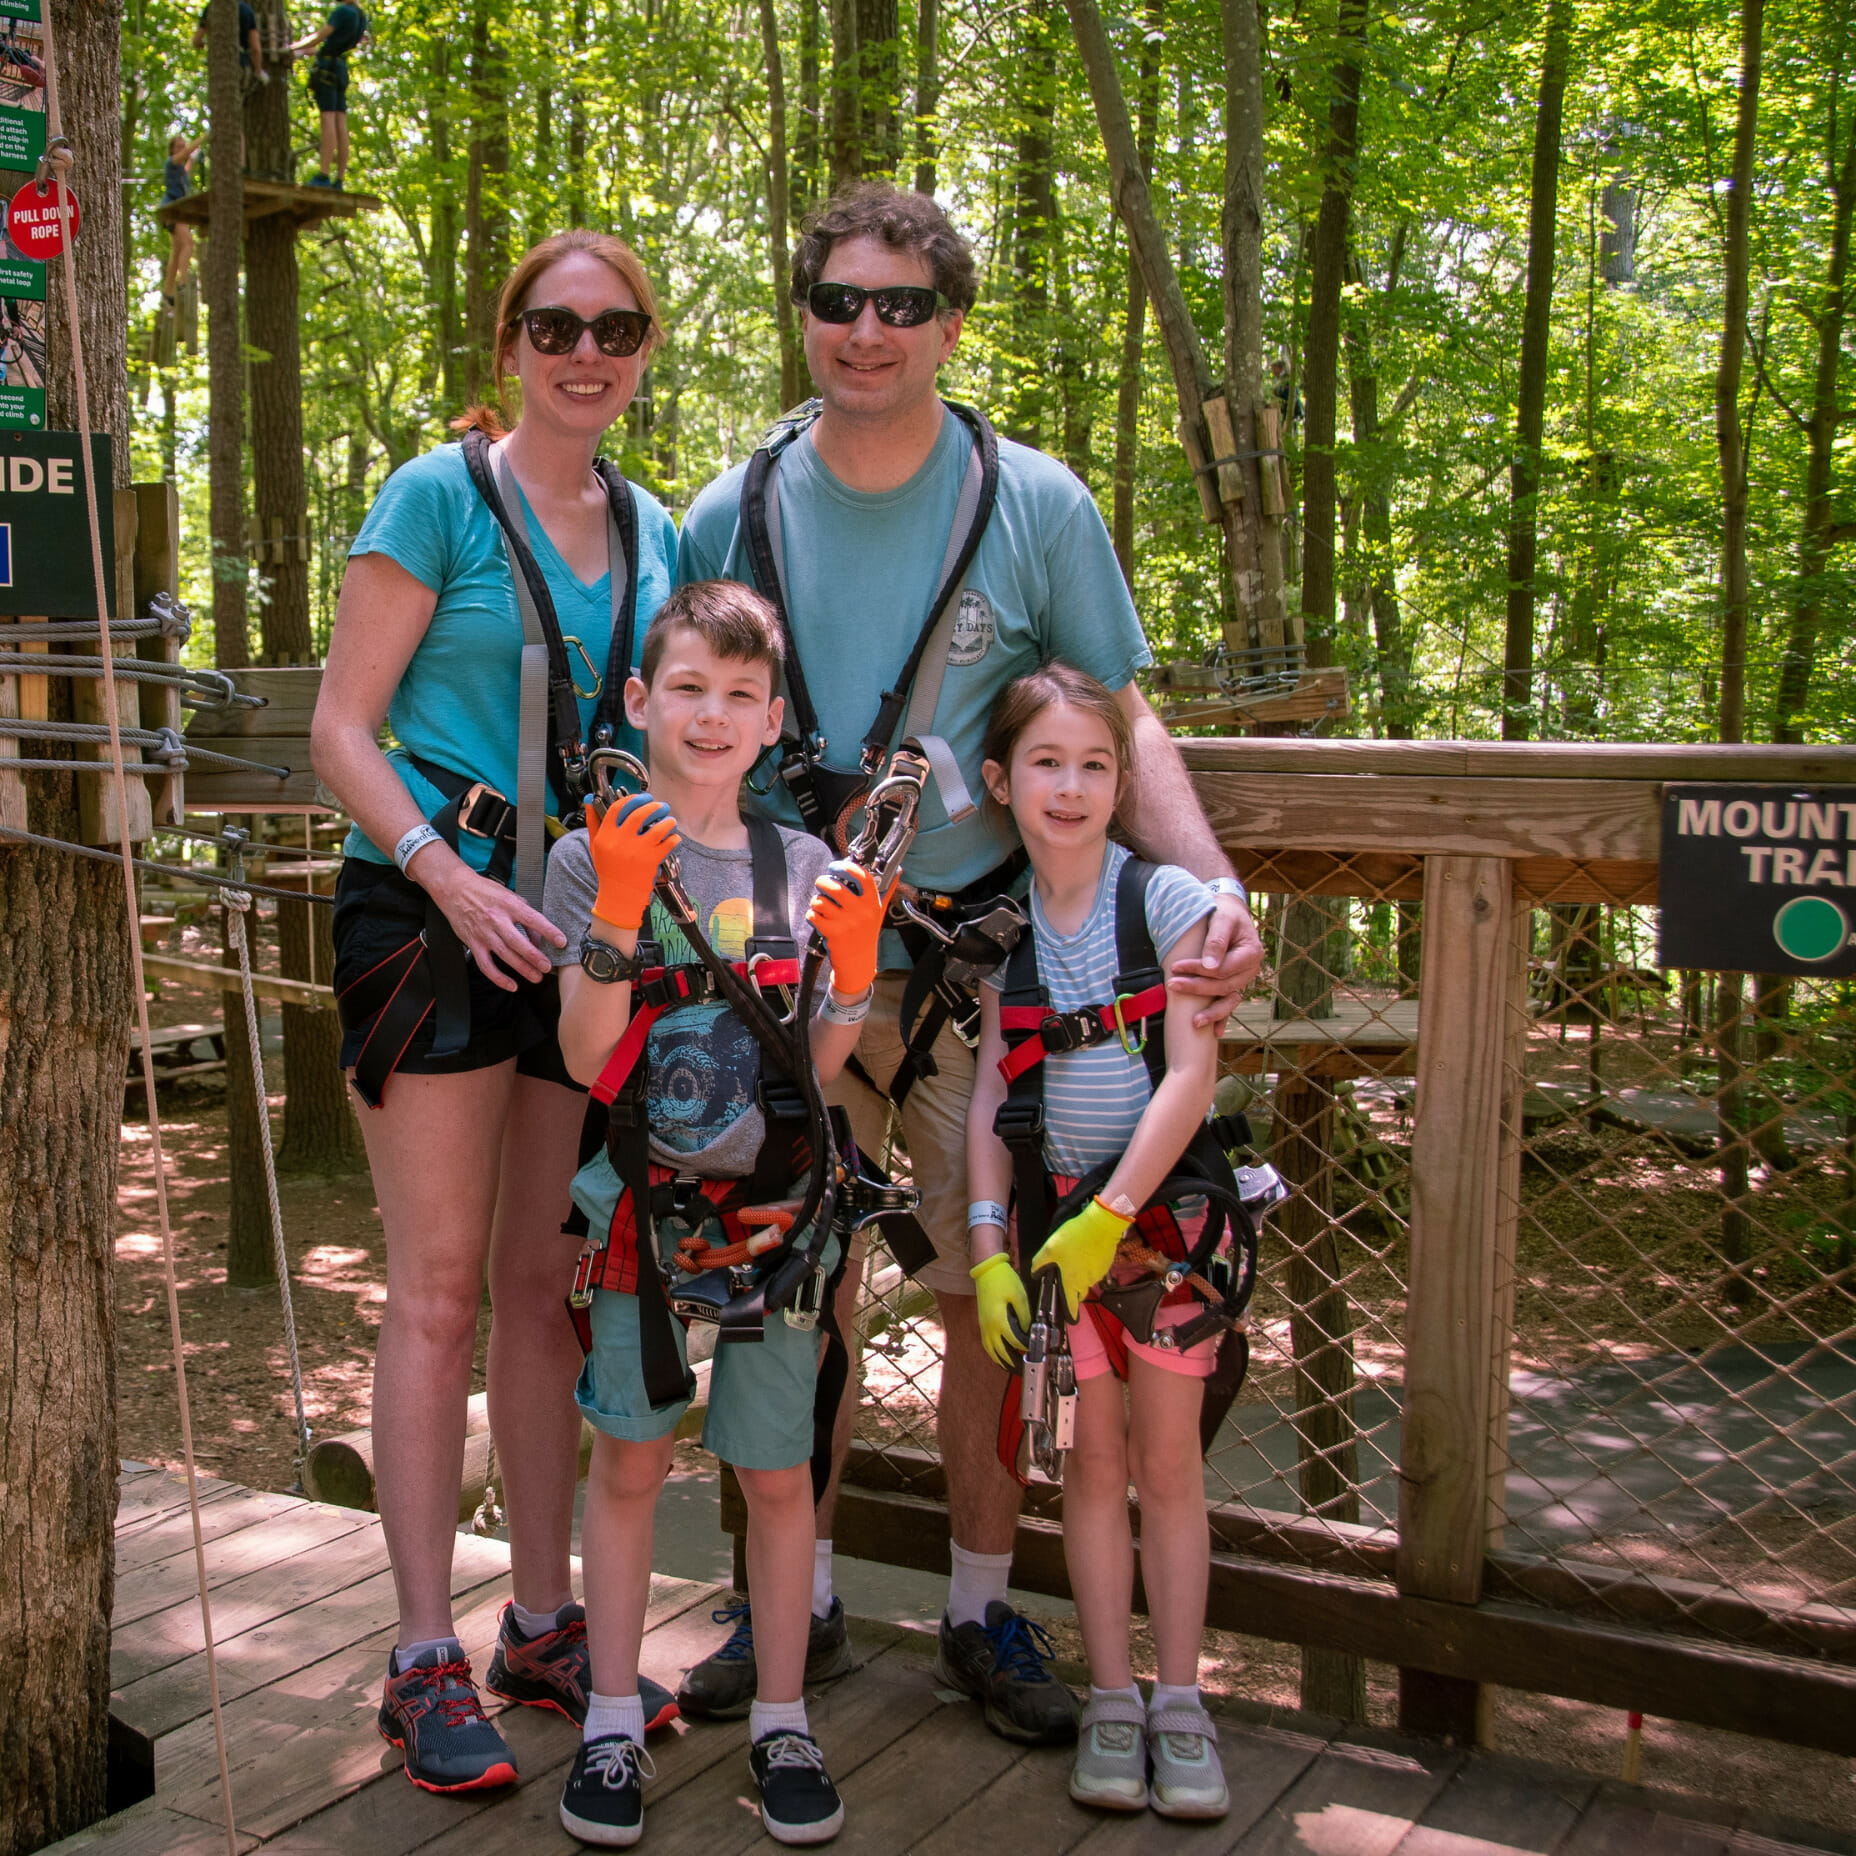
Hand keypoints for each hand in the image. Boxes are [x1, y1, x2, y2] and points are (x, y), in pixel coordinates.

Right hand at [420, 856, 564, 988]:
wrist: (455, 889)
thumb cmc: (485, 891)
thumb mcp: (510, 897)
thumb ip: (526, 916)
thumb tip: (539, 938)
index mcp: (509, 905)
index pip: (533, 919)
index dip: (549, 931)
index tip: (561, 941)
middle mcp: (496, 919)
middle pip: (517, 942)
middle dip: (534, 956)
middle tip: (547, 967)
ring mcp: (484, 933)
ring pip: (505, 955)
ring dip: (522, 968)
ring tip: (536, 977)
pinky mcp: (473, 943)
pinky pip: (486, 965)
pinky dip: (498, 977)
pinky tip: (511, 985)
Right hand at [588, 792, 679, 929]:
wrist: (619, 897)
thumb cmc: (608, 871)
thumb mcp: (596, 846)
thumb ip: (593, 822)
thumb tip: (589, 800)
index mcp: (606, 836)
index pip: (617, 808)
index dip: (632, 799)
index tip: (642, 798)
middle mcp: (620, 841)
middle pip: (640, 813)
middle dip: (653, 805)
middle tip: (661, 806)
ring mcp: (637, 850)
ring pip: (658, 826)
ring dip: (667, 821)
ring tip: (670, 820)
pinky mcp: (651, 860)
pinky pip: (668, 842)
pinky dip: (674, 838)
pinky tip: (674, 838)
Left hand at [805, 859, 888, 997]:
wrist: (858, 961)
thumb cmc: (866, 933)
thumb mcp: (879, 912)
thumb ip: (887, 890)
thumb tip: (897, 871)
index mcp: (873, 903)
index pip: (862, 876)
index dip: (846, 867)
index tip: (836, 866)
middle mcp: (861, 912)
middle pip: (835, 886)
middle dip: (822, 882)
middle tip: (822, 884)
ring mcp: (847, 923)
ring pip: (820, 901)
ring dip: (816, 901)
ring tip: (820, 904)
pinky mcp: (833, 933)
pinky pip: (814, 915)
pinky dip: (812, 915)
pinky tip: (819, 918)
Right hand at [970, 1252, 1030, 1369]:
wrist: (987, 1270)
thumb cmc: (1003, 1280)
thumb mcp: (1020, 1297)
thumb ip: (1025, 1317)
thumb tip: (1029, 1331)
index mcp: (999, 1321)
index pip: (1016, 1342)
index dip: (1027, 1348)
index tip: (1036, 1350)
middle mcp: (989, 1327)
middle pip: (1002, 1353)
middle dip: (1014, 1364)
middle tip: (1026, 1369)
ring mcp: (983, 1326)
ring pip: (992, 1352)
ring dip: (1002, 1362)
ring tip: (1013, 1368)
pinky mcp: (982, 1323)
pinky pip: (987, 1345)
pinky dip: (994, 1354)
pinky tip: (1000, 1356)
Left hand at [1030, 1196, 1132, 1318]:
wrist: (1100, 1225)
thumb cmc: (1075, 1237)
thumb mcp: (1050, 1248)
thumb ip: (1040, 1263)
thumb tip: (1034, 1272)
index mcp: (1072, 1281)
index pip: (1071, 1307)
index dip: (1069, 1313)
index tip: (1068, 1316)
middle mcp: (1086, 1281)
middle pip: (1079, 1293)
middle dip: (1072, 1288)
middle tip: (1065, 1273)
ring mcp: (1098, 1274)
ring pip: (1087, 1280)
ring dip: (1080, 1274)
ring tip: (1074, 1256)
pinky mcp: (1105, 1265)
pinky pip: (1095, 1270)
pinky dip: (1089, 1265)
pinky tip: (1084, 1251)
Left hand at [1169, 892, 1263, 1029]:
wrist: (1229, 912)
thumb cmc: (1224, 912)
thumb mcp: (1222, 919)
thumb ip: (1216, 941)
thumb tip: (1209, 967)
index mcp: (1251, 953)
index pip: (1223, 969)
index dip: (1199, 970)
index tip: (1176, 967)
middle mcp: (1250, 970)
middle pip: (1224, 986)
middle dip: (1197, 989)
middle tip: (1172, 986)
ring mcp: (1243, 979)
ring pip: (1229, 1000)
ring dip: (1212, 1013)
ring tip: (1194, 1023)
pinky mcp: (1234, 984)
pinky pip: (1229, 1004)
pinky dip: (1222, 1018)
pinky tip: (1213, 1032)